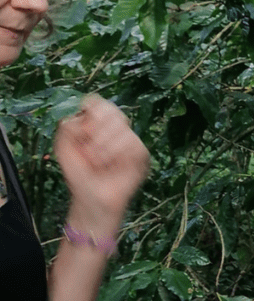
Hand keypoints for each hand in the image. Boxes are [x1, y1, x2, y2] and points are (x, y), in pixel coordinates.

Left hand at [54, 95, 150, 234]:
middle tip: (89, 151)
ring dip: (104, 149)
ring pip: (122, 129)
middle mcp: (115, 128)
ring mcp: (131, 139)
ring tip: (100, 163)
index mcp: (96, 123)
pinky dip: (118, 157)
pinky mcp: (142, 153)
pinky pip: (132, 145)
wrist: (92, 198)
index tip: (82, 132)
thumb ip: (68, 126)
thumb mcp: (64, 147)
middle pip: (112, 111)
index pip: (98, 102)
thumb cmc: (79, 174)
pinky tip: (113, 167)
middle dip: (96, 133)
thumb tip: (84, 114)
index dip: (90, 113)